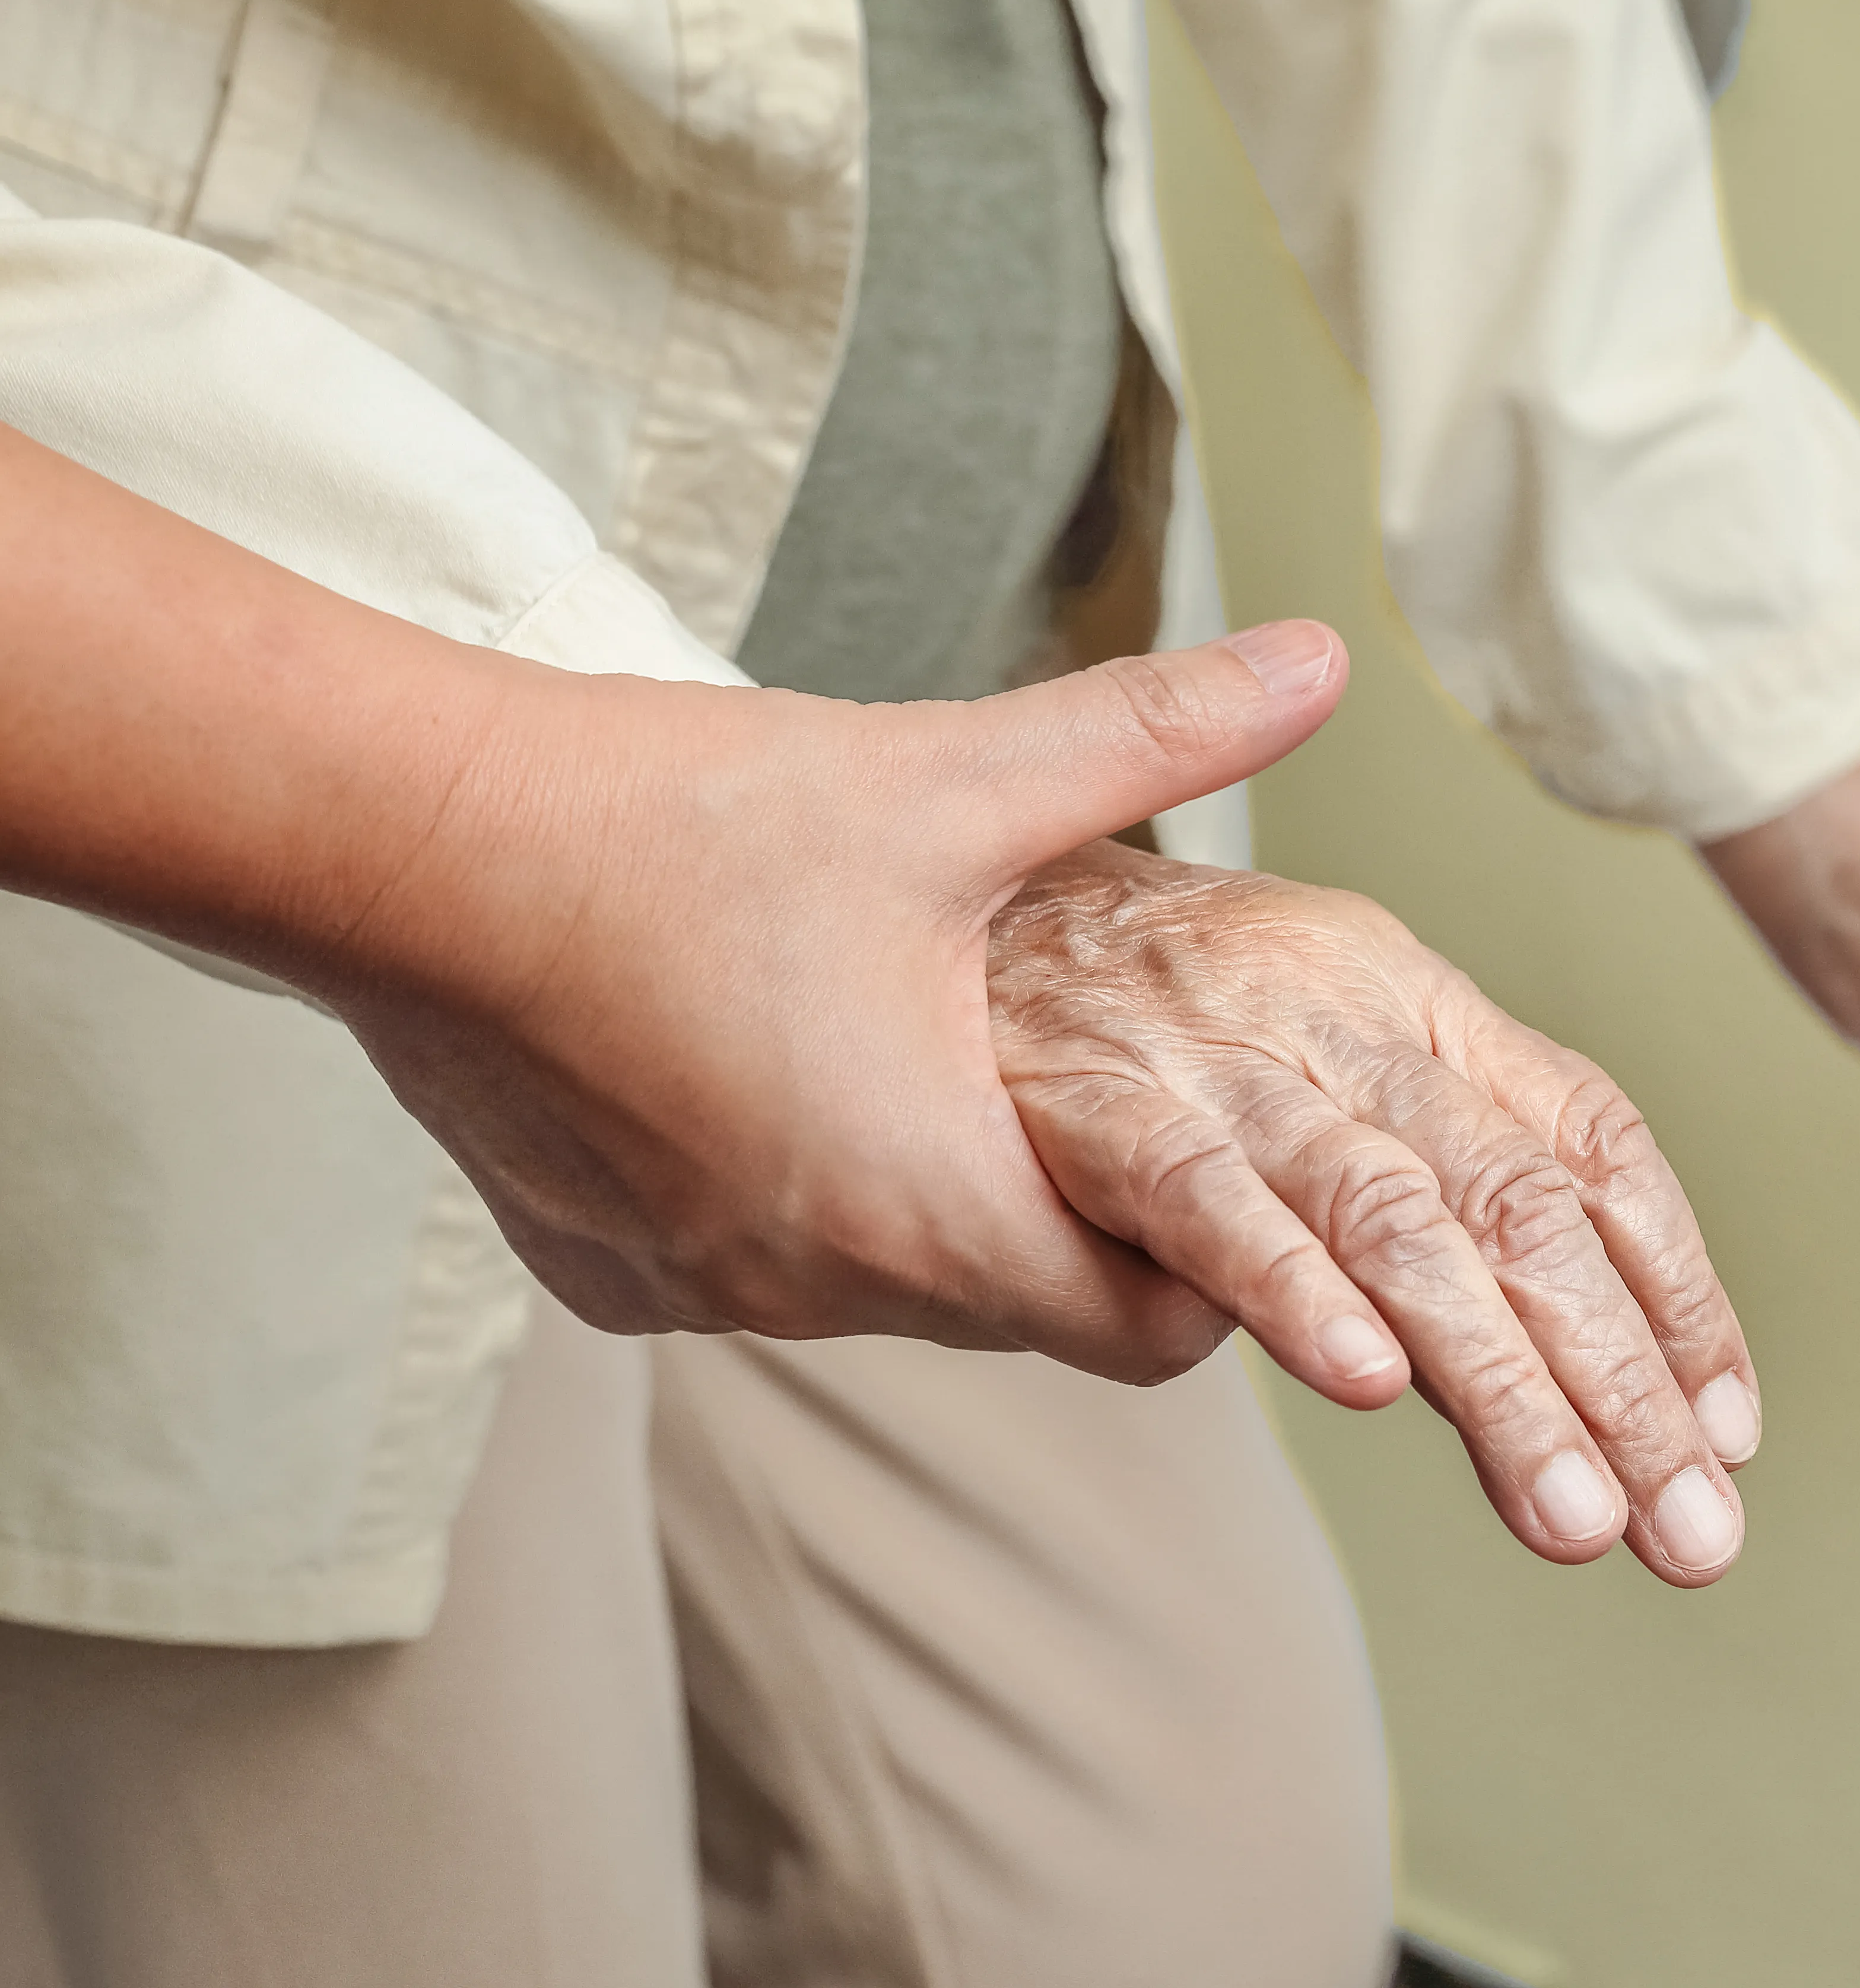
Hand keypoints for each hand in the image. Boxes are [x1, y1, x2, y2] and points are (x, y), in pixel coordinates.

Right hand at [332, 626, 1351, 1381]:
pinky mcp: (598, 1273)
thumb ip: (1158, 733)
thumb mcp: (955, 777)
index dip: (1208, 1258)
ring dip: (929, 1189)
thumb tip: (1325, 658)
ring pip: (884, 1282)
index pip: (1144, 1329)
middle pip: (1019, 1304)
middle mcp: (812, 1290)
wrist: (405, 842)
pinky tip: (774, 1066)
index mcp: (930, 1205)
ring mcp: (693, 1292)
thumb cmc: (677, 818)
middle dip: (1070, 1209)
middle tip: (1077, 1079)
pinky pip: (749, 1265)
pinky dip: (791, 1191)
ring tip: (926, 1048)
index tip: (1212, 1165)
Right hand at [989, 843, 1757, 1585]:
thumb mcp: (1306, 1049)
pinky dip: (1292, 1288)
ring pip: (1395, 1223)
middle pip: (1521, 1209)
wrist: (925, 883)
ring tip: (1575, 1516)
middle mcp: (1342, 1020)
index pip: (1590, 1145)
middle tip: (1692, 1536)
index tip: (1726, 1431)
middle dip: (1620, 1384)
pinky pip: (1208, 1200)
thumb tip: (1487, 1359)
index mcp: (1412, 1000)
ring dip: (1497, 1380)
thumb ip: (1405, 1178)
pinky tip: (1368, 1382)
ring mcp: (1222, 1061)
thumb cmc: (1129, 996)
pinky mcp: (1094, 1103)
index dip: (1673, 1287)